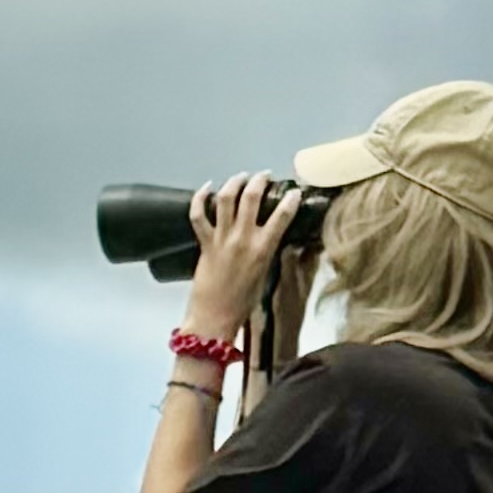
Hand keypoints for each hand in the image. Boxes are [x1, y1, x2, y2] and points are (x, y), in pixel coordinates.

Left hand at [184, 174, 301, 344]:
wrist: (215, 317)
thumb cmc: (244, 301)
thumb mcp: (264, 273)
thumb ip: (267, 250)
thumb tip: (269, 233)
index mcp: (263, 248)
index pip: (281, 216)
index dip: (290, 199)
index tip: (294, 191)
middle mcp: (243, 239)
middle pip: (251, 198)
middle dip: (259, 181)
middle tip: (263, 176)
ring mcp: (222, 238)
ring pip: (226, 199)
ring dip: (234, 183)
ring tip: (241, 177)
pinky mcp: (205, 242)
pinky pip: (198, 215)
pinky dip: (200, 198)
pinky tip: (207, 187)